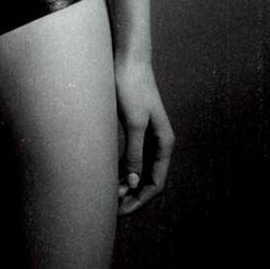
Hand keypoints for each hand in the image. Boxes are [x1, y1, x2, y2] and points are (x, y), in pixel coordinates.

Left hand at [114, 55, 173, 215]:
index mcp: (164, 143)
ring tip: (105, 194)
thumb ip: (134, 153)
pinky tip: (105, 174)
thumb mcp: (134, 122)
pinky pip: (129, 156)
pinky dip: (119, 168)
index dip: (139, 199)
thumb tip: (132, 182)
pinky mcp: (132, 128)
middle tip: (110, 208)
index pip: (155, 183)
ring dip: (124, 184)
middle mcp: (157, 143)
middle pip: (146, 179)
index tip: (120, 210)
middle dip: (131, 196)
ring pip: (137, 169)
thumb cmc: (132, 86)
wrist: (126, 58)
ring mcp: (145, 136)